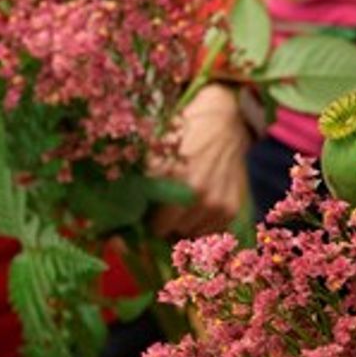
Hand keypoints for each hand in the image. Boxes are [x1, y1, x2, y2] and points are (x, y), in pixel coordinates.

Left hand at [152, 84, 249, 238]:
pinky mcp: (232, 208)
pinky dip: (203, 224)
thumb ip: (141, 182)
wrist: (223, 122)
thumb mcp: (156, 150)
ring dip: (186, 224)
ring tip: (184, 204)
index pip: (157, 227)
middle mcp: (202, 198)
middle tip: (166, 204)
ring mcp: (220, 205)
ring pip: (192, 234)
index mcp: (180, 182)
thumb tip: (123, 212)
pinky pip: (211, 232)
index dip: (149, 220)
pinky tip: (201, 206)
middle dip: (167, 221)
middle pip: (173, 231)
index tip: (149, 210)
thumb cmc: (184, 133)